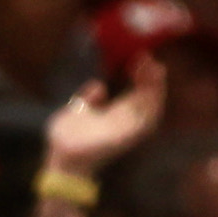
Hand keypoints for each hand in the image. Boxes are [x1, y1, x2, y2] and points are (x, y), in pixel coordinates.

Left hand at [42, 60, 165, 177]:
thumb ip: (89, 99)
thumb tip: (99, 86)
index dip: (142, 77)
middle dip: (153, 79)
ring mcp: (127, 131)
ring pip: (152, 109)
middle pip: (148, 100)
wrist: (61, 159)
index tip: (142, 58)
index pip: (137, 94)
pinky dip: (153, 107)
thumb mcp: (78, 110)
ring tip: (155, 69)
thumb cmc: (68, 140)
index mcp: (115, 116)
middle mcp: (125, 123)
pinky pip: (147, 123)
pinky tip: (153, 90)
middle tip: (150, 58)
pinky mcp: (126, 138)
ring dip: (157, 90)